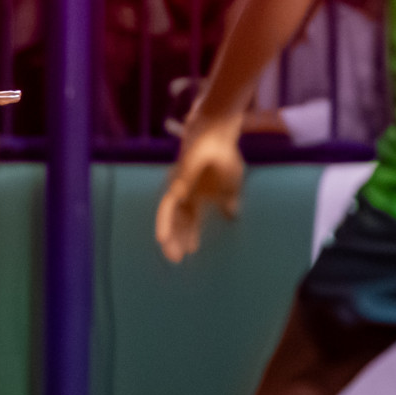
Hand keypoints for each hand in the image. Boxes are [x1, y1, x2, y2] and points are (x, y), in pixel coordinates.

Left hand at [155, 113, 242, 263]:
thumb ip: (229, 202)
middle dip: (176, 240)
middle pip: (178, 221)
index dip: (190, 235)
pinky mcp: (175, 183)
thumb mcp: (231, 185)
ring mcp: (178, 188)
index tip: (190, 251)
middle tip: (174, 259)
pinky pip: (167, 206)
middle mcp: (184, 194)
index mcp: (198, 196)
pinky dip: (165, 222)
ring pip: (170, 217)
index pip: (191, 220)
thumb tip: (233, 216)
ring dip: (169, 235)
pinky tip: (163, 236)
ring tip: (168, 252)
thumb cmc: (224, 156)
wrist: (218, 134)